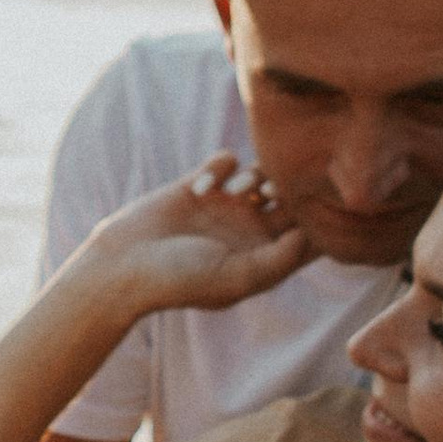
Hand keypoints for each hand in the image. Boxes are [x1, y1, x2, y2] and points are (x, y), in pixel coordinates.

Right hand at [72, 155, 312, 321]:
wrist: (124, 266)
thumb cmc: (180, 281)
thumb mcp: (236, 278)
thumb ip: (280, 259)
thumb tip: (312, 233)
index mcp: (264, 256)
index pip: (309, 233)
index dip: (318, 219)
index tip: (307, 214)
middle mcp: (249, 229)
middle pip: (291, 196)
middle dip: (291, 188)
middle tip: (275, 194)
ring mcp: (224, 205)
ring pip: (262, 173)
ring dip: (258, 174)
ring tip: (239, 190)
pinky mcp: (199, 185)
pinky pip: (226, 160)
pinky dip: (219, 167)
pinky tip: (202, 188)